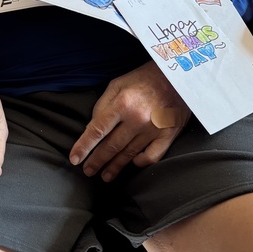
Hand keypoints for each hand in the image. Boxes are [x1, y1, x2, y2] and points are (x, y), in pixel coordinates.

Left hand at [69, 61, 189, 180]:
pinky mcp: (168, 135)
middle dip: (97, 161)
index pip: (97, 130)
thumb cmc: (144, 78)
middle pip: (111, 146)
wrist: (177, 76)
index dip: (84, 146)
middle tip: (87, 171)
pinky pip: (152, 156)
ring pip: (129, 154)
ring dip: (115, 167)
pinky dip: (141, 162)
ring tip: (105, 175)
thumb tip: (92, 128)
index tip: (75, 158)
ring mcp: (154, 129)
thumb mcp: (118, 84)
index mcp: (123, 103)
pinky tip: (133, 163)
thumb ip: (102, 105)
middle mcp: (137, 119)